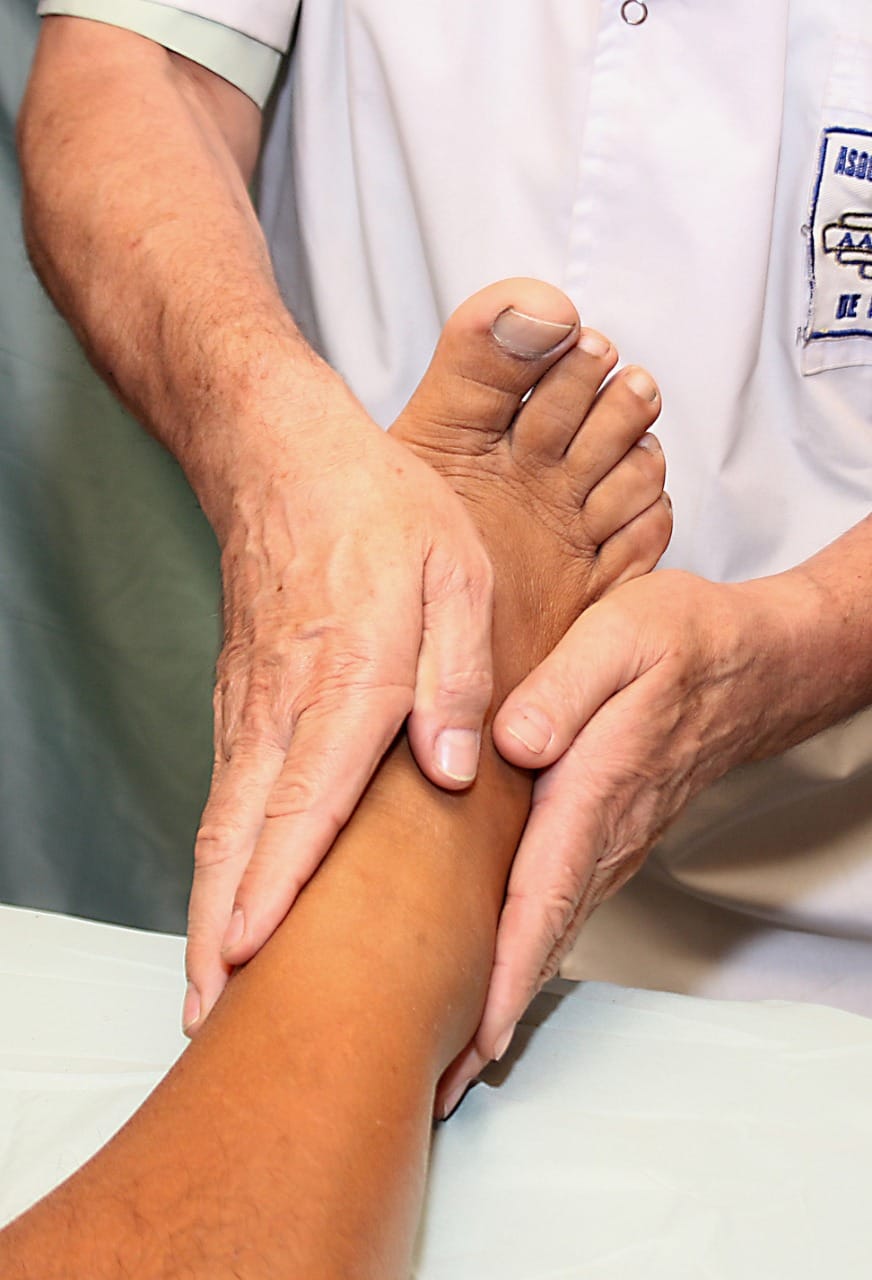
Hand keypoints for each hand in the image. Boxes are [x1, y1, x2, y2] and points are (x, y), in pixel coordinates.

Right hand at [184, 391, 494, 1032]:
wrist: (285, 458)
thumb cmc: (381, 513)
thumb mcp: (455, 574)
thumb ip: (455, 674)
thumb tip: (455, 769)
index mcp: (350, 676)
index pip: (311, 796)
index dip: (282, 881)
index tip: (253, 952)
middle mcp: (286, 705)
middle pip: (243, 833)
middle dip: (222, 928)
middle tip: (209, 1012)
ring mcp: (250, 705)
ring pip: (222, 822)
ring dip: (210, 907)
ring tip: (205, 986)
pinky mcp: (240, 701)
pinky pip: (225, 793)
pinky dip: (219, 859)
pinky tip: (222, 898)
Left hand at [435, 567, 810, 1114]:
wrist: (754, 665)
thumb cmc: (682, 645)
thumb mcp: (619, 640)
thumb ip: (563, 691)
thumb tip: (512, 744)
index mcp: (594, 791)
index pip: (540, 897)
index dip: (502, 973)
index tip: (469, 1043)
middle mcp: (603, 837)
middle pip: (540, 941)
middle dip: (489, 1017)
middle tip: (436, 1086)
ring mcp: (612, 845)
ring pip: (551, 934)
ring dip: (503, 997)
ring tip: (451, 1058)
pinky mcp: (611, 837)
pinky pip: (561, 910)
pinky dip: (526, 957)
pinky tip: (497, 978)